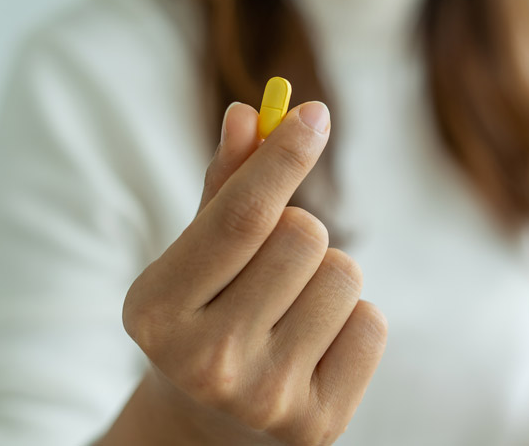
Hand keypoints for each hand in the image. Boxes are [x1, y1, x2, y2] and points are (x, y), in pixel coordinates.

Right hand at [101, 102, 386, 445]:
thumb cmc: (208, 315)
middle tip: (276, 261)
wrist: (212, 423)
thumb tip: (248, 115)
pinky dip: (350, 319)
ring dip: (326, 274)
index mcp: (157, 310)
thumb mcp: (199, 254)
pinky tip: (315, 343)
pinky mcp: (317, 425)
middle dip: (299, 228)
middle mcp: (205, 361)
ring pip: (344, 274)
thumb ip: (224, 187)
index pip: (240, 216)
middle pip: (303, 236)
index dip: (282, 157)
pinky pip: (371, 324)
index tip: (314, 113)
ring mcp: (264, 399)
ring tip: (292, 305)